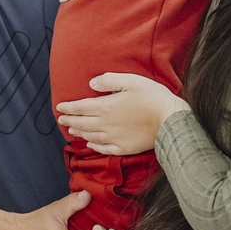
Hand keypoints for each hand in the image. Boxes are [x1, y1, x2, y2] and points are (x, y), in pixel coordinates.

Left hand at [57, 74, 186, 155]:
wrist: (170, 120)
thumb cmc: (153, 97)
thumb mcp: (131, 81)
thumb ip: (109, 80)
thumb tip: (92, 83)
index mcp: (106, 107)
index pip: (80, 107)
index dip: (68, 107)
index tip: (59, 107)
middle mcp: (106, 124)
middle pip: (82, 123)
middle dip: (69, 120)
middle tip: (61, 119)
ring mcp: (114, 138)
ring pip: (90, 136)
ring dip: (79, 133)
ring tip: (71, 130)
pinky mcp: (123, 148)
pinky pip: (104, 149)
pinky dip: (94, 147)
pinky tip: (89, 145)